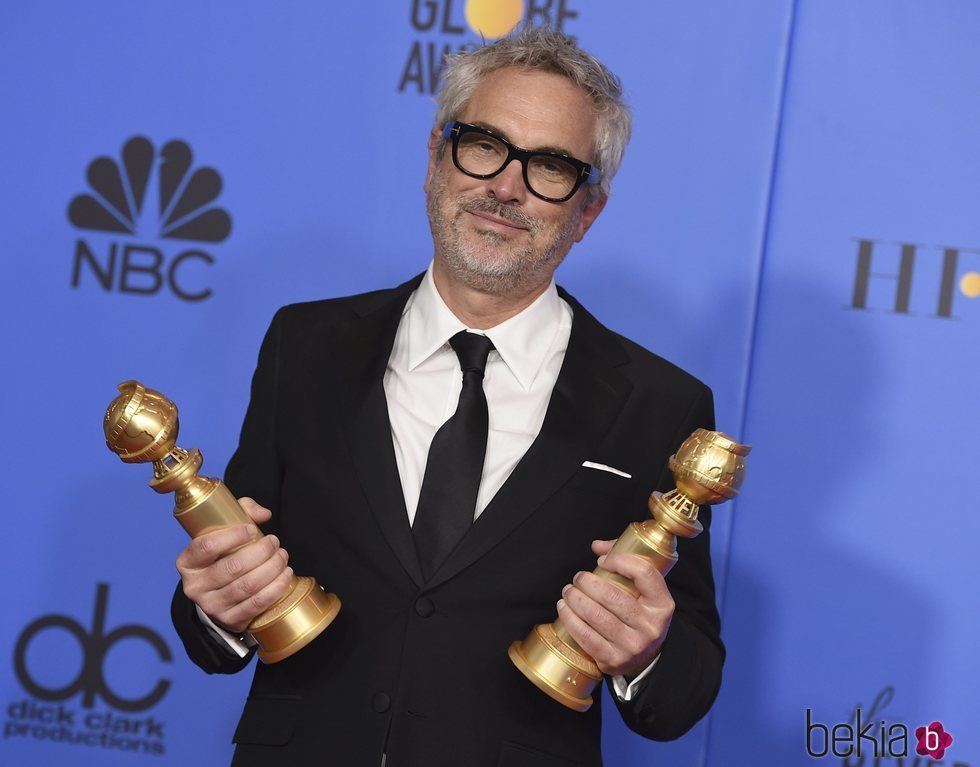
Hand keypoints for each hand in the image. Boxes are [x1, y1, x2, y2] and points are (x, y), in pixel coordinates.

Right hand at [176, 497, 293, 633]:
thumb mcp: (224, 530)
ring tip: (282, 556)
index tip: (252, 529)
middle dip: (261, 551)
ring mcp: (211, 606)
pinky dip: (276, 587)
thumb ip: (242, 512)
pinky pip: (256, 604)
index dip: (232, 536)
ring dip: (272, 568)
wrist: (220, 594)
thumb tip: (263, 514)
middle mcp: (194, 586)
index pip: (206, 547)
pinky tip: (285, 575)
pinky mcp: (230, 619)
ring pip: (247, 585)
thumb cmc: (223, 555)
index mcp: (187, 562)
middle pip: (232, 567)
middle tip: (275, 542)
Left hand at [556, 538, 673, 680]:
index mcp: (662, 605)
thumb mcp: (643, 591)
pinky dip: (570, 619)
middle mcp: (650, 626)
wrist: (645, 658)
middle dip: (588, 582)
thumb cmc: (639, 614)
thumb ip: (624, 561)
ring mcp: (632, 645)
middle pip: (613, 596)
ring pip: (596, 616)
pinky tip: (564, 608)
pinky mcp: (613, 659)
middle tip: (577, 577)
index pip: (644, 574)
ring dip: (575, 599)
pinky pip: (586, 636)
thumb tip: (597, 546)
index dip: (620, 561)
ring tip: (568, 591)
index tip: (602, 561)